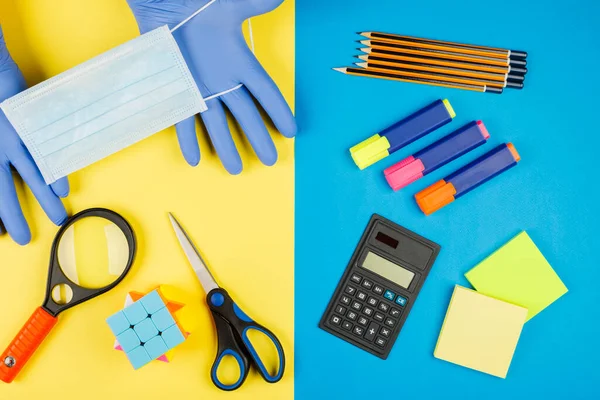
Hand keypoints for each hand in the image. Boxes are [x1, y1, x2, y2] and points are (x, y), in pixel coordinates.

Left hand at [0, 27, 68, 244]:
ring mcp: (9, 141)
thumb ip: (1, 149)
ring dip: (43, 200)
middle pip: (2, 193)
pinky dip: (53, 172)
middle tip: (23, 238)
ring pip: (29, 177)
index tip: (1, 231)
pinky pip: (41, 156)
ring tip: (58, 217)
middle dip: (14, 218)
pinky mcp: (25, 128)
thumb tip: (19, 167)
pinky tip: (62, 187)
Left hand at [127, 0, 296, 173]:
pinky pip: (182, 119)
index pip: (265, 92)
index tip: (291, 132)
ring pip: (216, 123)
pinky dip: (187, 139)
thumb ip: (255, 4)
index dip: (279, 112)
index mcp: (238, 61)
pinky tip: (193, 159)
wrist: (164, 4)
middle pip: (245, 115)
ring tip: (235, 169)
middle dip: (258, 138)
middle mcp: (221, 80)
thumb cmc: (197, 4)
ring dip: (225, 146)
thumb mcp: (230, 6)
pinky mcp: (176, 91)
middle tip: (270, 160)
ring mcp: (199, 88)